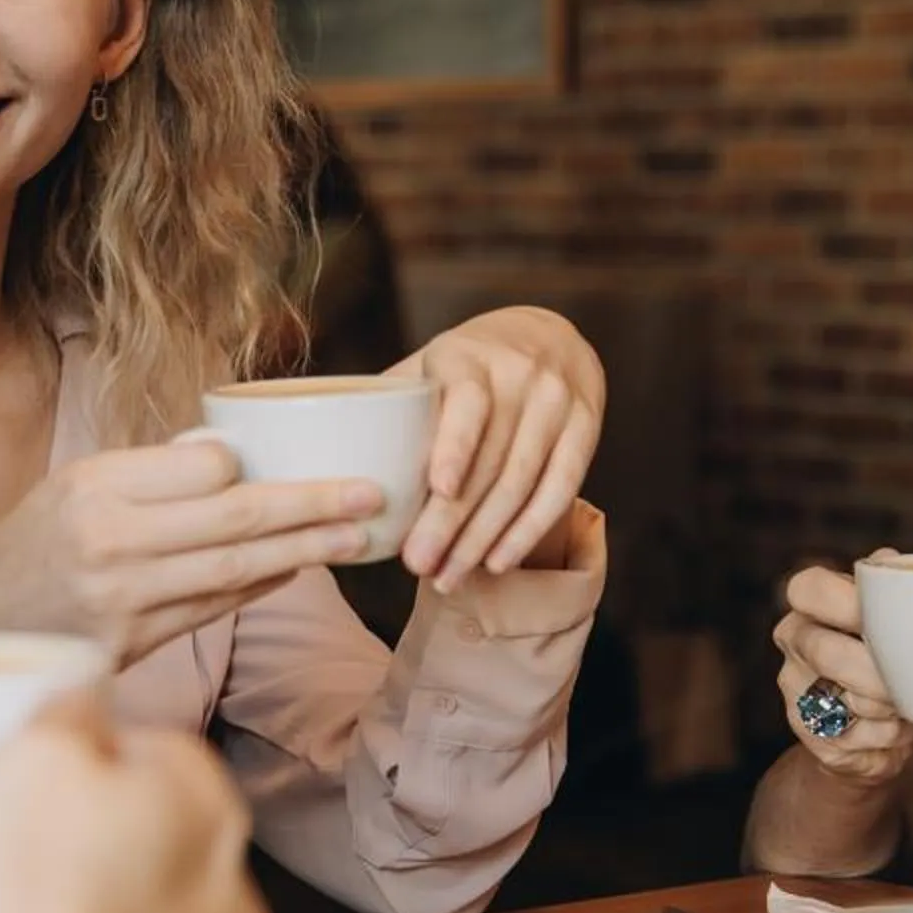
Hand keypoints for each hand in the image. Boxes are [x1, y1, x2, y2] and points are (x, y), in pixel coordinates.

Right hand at [0, 436, 382, 667]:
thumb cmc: (25, 548)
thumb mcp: (71, 487)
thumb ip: (150, 475)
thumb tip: (232, 458)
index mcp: (93, 487)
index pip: (204, 470)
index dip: (260, 469)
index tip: (311, 461)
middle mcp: (107, 542)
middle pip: (234, 523)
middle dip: (313, 508)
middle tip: (373, 496)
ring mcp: (119, 602)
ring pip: (234, 574)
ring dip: (304, 554)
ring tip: (358, 538)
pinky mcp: (128, 650)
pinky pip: (211, 612)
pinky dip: (258, 590)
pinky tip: (295, 572)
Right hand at [0, 702, 267, 912]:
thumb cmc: (25, 900)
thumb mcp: (33, 757)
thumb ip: (72, 715)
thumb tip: (90, 708)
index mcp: (209, 806)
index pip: (151, 750)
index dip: (76, 761)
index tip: (12, 785)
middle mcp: (236, 891)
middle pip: (137, 844)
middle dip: (57, 843)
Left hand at [399, 306, 603, 588]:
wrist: (549, 335)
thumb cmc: (468, 364)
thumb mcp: (430, 365)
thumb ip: (391, 403)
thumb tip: (325, 457)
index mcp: (468, 357)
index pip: (467, 402)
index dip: (455, 446)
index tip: (438, 489)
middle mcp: (520, 374)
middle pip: (488, 458)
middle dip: (452, 519)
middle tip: (418, 564)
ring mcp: (558, 401)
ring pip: (522, 481)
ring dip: (483, 538)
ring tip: (448, 577)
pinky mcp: (587, 426)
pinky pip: (561, 488)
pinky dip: (527, 530)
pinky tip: (497, 561)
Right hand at [773, 560, 912, 782]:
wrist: (873, 727)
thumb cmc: (887, 659)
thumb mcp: (887, 621)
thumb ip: (885, 591)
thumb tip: (889, 561)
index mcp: (808, 608)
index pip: (807, 589)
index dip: (845, 602)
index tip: (877, 620)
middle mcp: (793, 644)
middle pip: (827, 653)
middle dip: (879, 673)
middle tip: (908, 679)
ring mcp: (796, 692)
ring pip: (849, 702)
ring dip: (892, 709)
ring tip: (902, 703)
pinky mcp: (811, 734)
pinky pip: (858, 738)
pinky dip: (889, 737)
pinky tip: (891, 728)